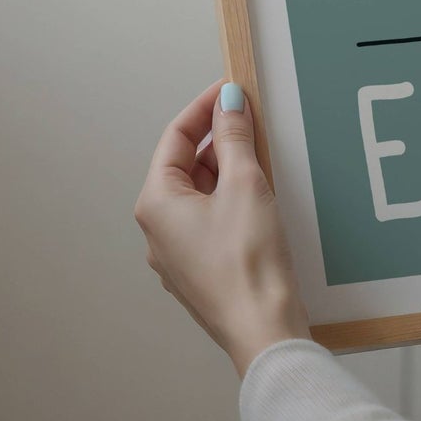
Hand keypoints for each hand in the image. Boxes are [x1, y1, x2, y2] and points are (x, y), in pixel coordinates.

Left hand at [135, 80, 309, 376]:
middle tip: (250, 119)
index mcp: (156, 203)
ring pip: (199, 195)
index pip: (175, 138)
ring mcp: (178, 255)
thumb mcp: (245, 184)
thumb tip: (228, 102)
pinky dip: (231, 199)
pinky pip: (210, 221)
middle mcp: (158, 231)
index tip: (231, 90)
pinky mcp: (202, 272)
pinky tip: (259, 196)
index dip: (204, 108)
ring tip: (260, 154)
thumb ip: (234, 138)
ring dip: (226, 170)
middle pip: (184, 166)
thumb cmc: (248, 262)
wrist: (264, 330)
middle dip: (217, 140)